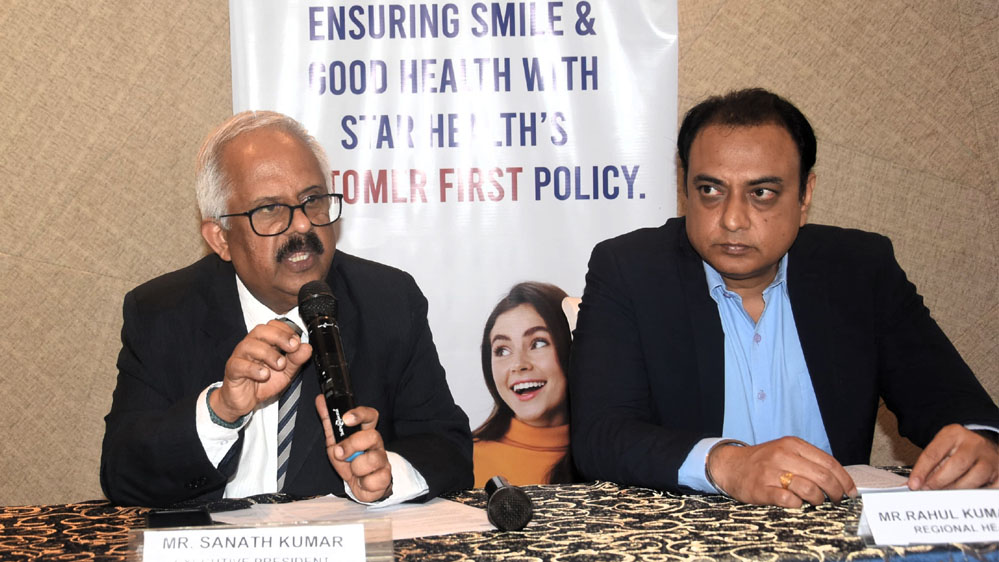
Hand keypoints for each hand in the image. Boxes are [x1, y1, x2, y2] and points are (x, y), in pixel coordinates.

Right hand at [211, 319, 310, 421]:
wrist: (246, 401)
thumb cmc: (263, 382)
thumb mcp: (286, 371)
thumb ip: (296, 360)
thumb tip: (307, 348)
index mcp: (264, 342)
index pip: (273, 325)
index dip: (286, 330)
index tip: (297, 341)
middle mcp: (251, 345)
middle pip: (261, 330)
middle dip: (279, 336)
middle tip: (292, 347)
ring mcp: (239, 357)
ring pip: (249, 345)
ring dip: (268, 353)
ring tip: (280, 365)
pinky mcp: (232, 370)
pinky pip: (239, 365)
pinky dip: (253, 369)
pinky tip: (264, 375)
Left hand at [315, 396, 392, 501]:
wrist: (360, 487)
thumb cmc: (349, 461)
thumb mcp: (335, 442)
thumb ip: (329, 421)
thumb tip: (320, 400)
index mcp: (365, 432)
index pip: (370, 416)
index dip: (359, 414)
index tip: (346, 418)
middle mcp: (376, 444)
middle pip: (372, 436)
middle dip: (352, 445)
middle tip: (341, 453)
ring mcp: (382, 460)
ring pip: (372, 460)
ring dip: (356, 469)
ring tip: (354, 471)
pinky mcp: (385, 478)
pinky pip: (373, 480)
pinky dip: (364, 484)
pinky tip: (363, 481)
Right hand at [709, 436, 857, 507]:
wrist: (731, 466)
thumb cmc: (764, 462)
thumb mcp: (786, 452)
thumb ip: (809, 460)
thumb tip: (838, 479)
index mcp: (793, 444)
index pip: (828, 462)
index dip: (844, 479)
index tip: (850, 491)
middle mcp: (782, 455)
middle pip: (822, 476)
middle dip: (835, 492)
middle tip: (837, 500)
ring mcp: (771, 472)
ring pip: (808, 488)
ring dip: (818, 499)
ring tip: (817, 502)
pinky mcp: (761, 488)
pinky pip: (788, 500)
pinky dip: (798, 505)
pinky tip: (797, 504)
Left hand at [908, 424, 998, 489]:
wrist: (985, 442)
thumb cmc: (959, 448)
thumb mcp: (942, 448)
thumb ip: (929, 465)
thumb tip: (915, 484)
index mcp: (954, 434)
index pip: (934, 453)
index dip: (922, 470)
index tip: (914, 484)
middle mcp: (974, 443)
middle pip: (957, 464)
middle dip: (940, 480)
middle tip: (929, 490)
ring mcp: (989, 457)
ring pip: (975, 476)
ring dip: (957, 489)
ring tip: (944, 495)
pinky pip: (990, 487)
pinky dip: (977, 494)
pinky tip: (966, 497)